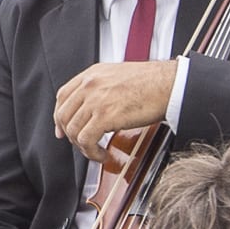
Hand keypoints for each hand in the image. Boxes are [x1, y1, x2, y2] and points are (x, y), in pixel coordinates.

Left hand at [52, 58, 178, 155]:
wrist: (169, 84)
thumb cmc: (152, 83)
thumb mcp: (118, 76)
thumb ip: (101, 88)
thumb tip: (93, 107)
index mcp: (92, 74)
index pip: (63, 96)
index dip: (59, 116)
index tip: (62, 129)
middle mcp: (90, 85)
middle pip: (64, 115)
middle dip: (70, 135)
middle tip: (81, 145)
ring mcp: (96, 99)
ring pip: (73, 131)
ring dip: (83, 147)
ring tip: (96, 151)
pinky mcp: (105, 115)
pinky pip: (86, 140)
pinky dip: (91, 152)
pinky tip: (103, 154)